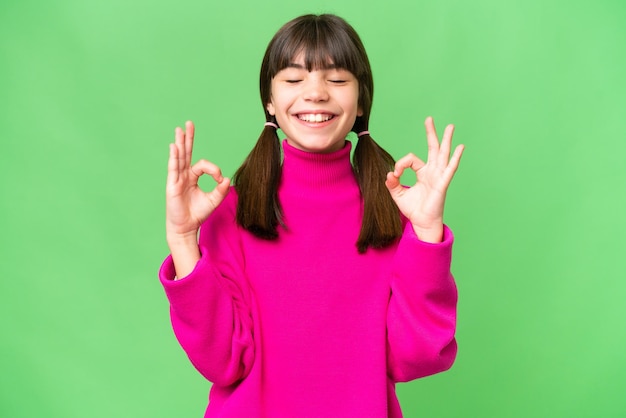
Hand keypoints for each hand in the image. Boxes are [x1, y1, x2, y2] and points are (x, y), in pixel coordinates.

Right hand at [166, 121, 229, 245]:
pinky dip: (174, 157)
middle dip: (188, 138)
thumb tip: (227, 179)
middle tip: (189, 123)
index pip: (203, 165)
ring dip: (180, 143)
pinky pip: (173, 169)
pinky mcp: (172, 186)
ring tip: (179, 130)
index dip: (213, 169)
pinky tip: (174, 147)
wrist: (186, 227)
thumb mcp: (214, 200)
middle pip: (186, 153)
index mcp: (193, 177)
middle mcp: (184, 175)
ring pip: (179, 158)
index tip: (219, 179)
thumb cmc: (198, 214)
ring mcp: (176, 179)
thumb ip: (220, 189)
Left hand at [385, 117, 463, 242]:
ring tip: (450, 126)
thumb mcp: (398, 195)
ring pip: (443, 154)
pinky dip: (455, 158)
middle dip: (431, 134)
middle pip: (432, 148)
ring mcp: (439, 176)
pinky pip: (450, 169)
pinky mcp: (443, 183)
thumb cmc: (414, 209)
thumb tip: (388, 174)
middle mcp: (432, 172)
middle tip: (429, 119)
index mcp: (423, 173)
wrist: (422, 223)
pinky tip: (461, 147)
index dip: (401, 164)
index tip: (395, 174)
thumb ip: (392, 184)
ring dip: (446, 140)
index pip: (411, 159)